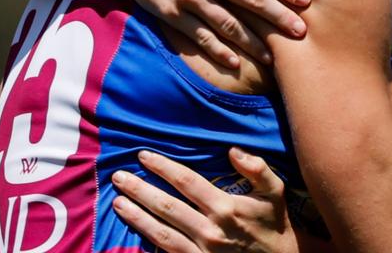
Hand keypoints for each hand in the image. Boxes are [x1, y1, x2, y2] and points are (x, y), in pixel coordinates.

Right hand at [106, 0, 310, 67]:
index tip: (305, 0)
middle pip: (251, 0)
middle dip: (278, 18)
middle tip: (301, 32)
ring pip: (229, 24)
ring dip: (253, 42)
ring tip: (274, 55)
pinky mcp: (173, 15)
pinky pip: (201, 37)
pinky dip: (219, 52)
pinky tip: (236, 63)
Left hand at [112, 148, 295, 252]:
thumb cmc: (274, 223)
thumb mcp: (275, 191)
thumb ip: (257, 168)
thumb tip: (232, 149)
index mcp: (226, 207)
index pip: (186, 182)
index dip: (163, 167)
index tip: (143, 156)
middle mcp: (209, 229)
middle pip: (166, 206)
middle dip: (139, 189)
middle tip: (119, 176)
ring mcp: (201, 251)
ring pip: (160, 231)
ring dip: (136, 215)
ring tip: (116, 201)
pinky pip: (166, 252)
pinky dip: (147, 241)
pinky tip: (133, 230)